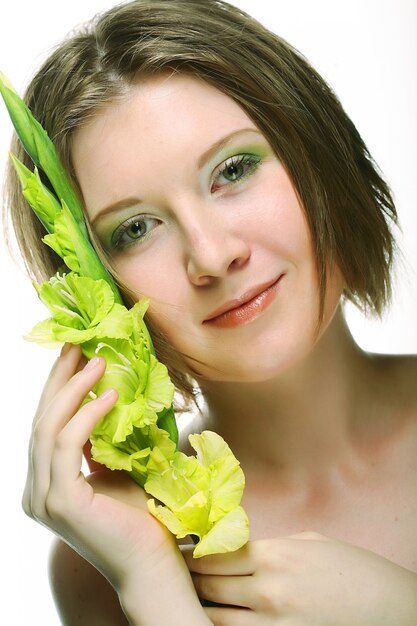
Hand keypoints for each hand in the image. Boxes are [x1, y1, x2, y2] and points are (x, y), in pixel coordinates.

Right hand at [22, 344, 209, 625]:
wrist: (153, 563)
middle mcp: (35, 491)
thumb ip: (99, 443)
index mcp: (45, 483)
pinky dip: (87, 416)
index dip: (58, 387)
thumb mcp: (114, 469)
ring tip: (97, 361)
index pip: (45, 425)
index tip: (74, 353)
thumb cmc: (139, 517)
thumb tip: (101, 400)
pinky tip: (109, 395)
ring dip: (73, 389)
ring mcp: (43, 498)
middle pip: (41, 421)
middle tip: (77, 345)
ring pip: (48, 429)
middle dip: (59, 379)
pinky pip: (67, 446)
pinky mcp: (61, 502)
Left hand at [183, 531, 416, 624]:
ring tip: (191, 598)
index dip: (194, 552)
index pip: (214, 553)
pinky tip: (217, 620)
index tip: (185, 550)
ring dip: (199, 606)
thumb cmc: (354, 572)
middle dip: (191, 578)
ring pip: (214, 617)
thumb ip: (273, 545)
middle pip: (208, 584)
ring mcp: (272, 625)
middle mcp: (268, 590)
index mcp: (275, 556)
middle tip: (180, 573)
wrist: (392, 611)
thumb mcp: (312, 543)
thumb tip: (241, 548)